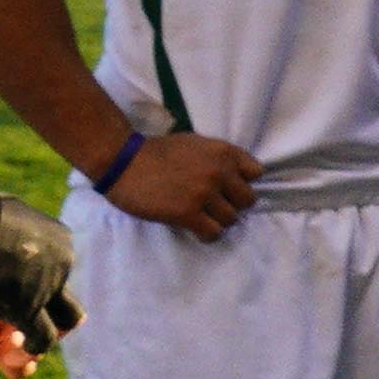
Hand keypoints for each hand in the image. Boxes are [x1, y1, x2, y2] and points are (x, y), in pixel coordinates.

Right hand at [103, 133, 262, 241]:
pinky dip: (207, 234)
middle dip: (232, 204)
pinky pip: (213, 233)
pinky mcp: (187, 213)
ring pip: (231, 219)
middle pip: (247, 200)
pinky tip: (196, 228)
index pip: (256, 173)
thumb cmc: (157, 152)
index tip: (229, 188)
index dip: (243, 183)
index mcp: (223, 152)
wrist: (123, 161)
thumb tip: (237, 177)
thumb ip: (218, 158)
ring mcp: (204, 193)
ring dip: (218, 220)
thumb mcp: (196, 144)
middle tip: (214, 206)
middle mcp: (219, 172)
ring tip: (202, 217)